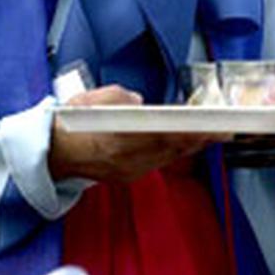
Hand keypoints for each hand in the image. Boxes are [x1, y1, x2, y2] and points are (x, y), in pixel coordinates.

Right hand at [49, 85, 228, 182]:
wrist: (50, 154)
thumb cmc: (69, 125)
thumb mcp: (93, 99)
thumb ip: (120, 97)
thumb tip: (138, 100)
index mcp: (121, 138)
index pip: (167, 134)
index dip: (194, 131)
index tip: (215, 126)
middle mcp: (128, 159)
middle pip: (173, 148)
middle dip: (200, 138)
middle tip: (224, 129)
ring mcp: (129, 171)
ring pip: (168, 157)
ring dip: (189, 146)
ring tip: (209, 134)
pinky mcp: (127, 176)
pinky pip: (157, 163)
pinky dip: (172, 153)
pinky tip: (181, 144)